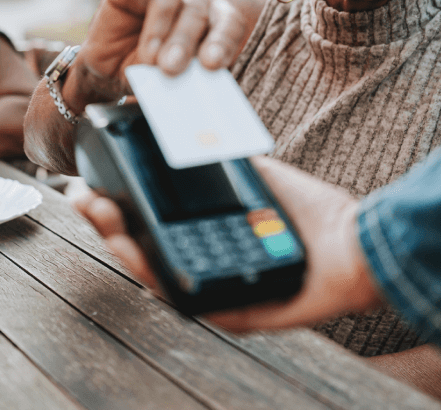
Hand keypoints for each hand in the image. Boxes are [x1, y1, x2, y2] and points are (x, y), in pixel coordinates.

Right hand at [63, 0, 247, 112]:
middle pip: (198, 9)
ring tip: (149, 54)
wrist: (112, 68)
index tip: (211, 63)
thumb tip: (184, 70)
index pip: (229, 23)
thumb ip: (182, 73)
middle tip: (170, 68)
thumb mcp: (167, 82)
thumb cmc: (150, 75)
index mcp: (215, 22)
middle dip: (184, 41)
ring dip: (159, 24)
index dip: (223, 41)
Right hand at [72, 156, 382, 330]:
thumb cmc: (311, 214)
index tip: (93, 184)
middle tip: (85, 199)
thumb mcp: (261, 178)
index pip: (155, 225)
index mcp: (209, 236)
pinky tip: (140, 257)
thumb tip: (190, 128)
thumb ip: (226, 160)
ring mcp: (217, 289)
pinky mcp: (234, 313)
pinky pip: (191, 301)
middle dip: (110, 225)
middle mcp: (207, 263)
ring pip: (157, 276)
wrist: (355, 242)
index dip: (121, 207)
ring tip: (104, 218)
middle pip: (146, 250)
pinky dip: (161, 279)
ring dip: (124, 248)